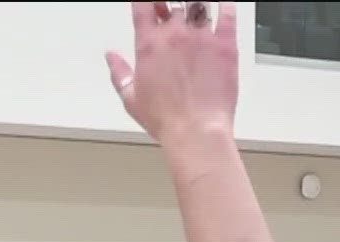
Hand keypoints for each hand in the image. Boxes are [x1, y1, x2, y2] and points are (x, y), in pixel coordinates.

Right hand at [106, 1, 239, 144]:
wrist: (195, 131)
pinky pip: (228, 15)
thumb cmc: (166, 119)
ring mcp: (201, 37)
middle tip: (175, 13)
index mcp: (149, 44)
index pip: (143, 5)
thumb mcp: (131, 99)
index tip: (150, 5)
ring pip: (199, 4)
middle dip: (172, 6)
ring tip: (196, 11)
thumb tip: (111, 56)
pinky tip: (225, 5)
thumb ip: (120, 73)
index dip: (147, 2)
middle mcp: (174, 34)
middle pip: (173, 4)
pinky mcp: (225, 46)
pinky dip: (226, 7)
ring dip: (196, 6)